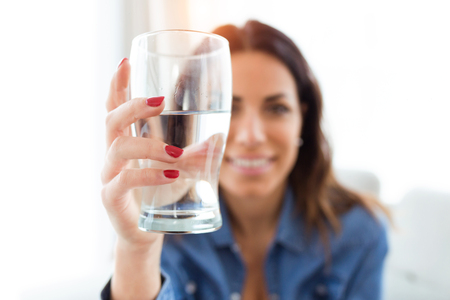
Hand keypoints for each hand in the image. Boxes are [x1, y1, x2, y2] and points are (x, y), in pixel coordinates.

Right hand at [100, 58, 182, 247]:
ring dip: (149, 146)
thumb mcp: (181, 169)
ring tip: (176, 153)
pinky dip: (148, 176)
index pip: (116, 107)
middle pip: (112, 120)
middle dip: (134, 106)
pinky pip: (123, 181)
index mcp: (126, 140)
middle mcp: (114, 154)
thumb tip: (221, 137)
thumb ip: (197, 154)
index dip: (118, 85)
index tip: (126, 62)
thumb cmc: (160, 193)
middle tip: (160, 100)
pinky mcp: (111, 198)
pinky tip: (170, 174)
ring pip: (118, 148)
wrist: (146, 232)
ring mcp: (109, 175)